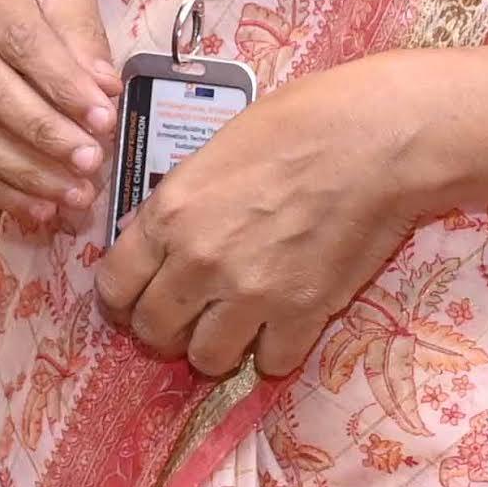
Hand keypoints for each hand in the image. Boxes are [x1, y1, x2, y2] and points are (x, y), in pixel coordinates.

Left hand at [95, 51, 445, 383]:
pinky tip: (286, 322)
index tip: (140, 299)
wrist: (374, 139)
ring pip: (206, 359)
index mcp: (169, 213)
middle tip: (193, 313)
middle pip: (153, 332)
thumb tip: (154, 240)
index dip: (123, 300)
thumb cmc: (298, 123)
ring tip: (240, 322)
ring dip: (220, 345)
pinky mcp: (301, 315)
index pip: (113, 287)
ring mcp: (249, 294)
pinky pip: (272, 363)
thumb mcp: (213, 152)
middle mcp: (198, 262)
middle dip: (169, 327)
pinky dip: (276, 349)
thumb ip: (178, 204)